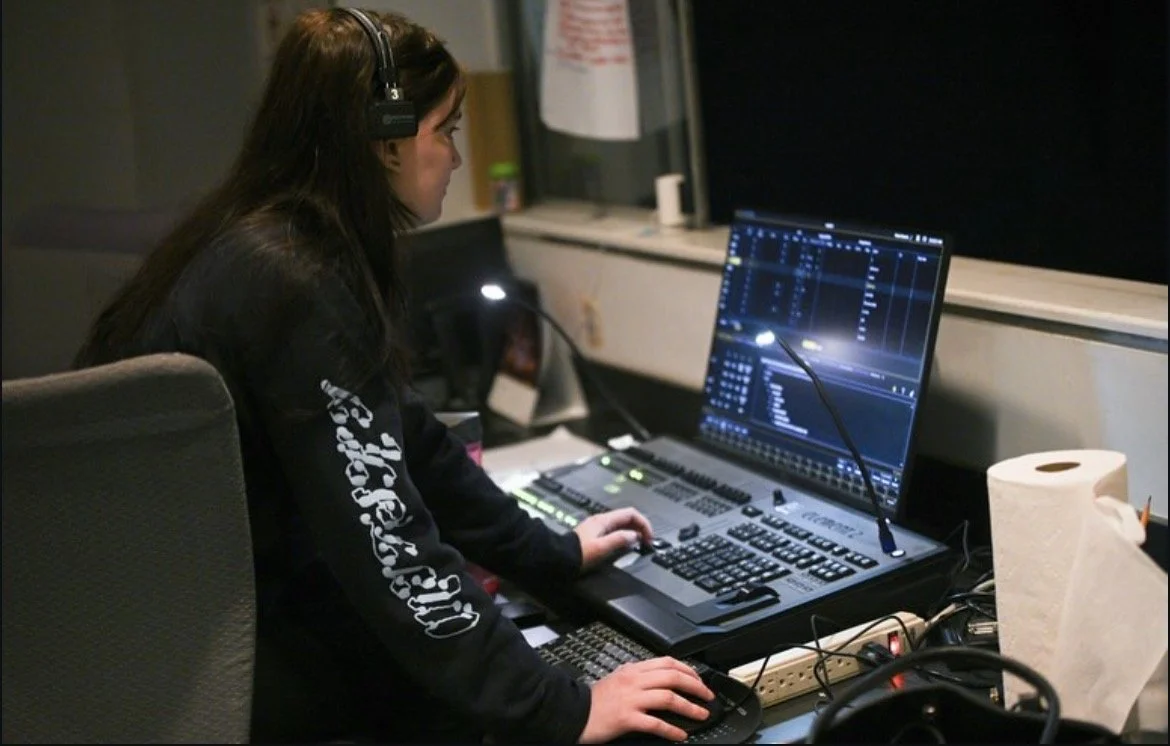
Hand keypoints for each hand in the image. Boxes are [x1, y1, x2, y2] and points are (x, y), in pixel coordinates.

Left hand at [574, 507, 652, 569]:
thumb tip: (634, 536)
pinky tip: (625, 545)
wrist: (559, 559)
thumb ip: (620, 540)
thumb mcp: (602, 548)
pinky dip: (624, 535)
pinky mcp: (594, 535)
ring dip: (633, 532)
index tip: (649, 537)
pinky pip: (614, 531)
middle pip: (627, 517)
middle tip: (647, 541)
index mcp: (604, 520)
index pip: (631, 513)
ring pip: (621, 524)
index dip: (644, 524)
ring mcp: (597, 527)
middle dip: (640, 527)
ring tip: (639, 544)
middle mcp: (601, 521)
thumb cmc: (577, 554)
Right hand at [578, 657, 714, 743]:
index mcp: (633, 669)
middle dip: (696, 686)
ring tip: (701, 715)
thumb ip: (637, 674)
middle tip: (707, 696)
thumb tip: (658, 675)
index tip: (699, 680)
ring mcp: (631, 699)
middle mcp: (634, 681)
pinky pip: (655, 723)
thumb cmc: (595, 700)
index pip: (668, 662)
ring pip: (668, 698)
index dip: (689, 670)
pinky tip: (680, 734)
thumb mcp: (617, 677)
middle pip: (673, 677)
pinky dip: (671, 729)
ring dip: (689, 707)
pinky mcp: (627, 718)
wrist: (574, 713)